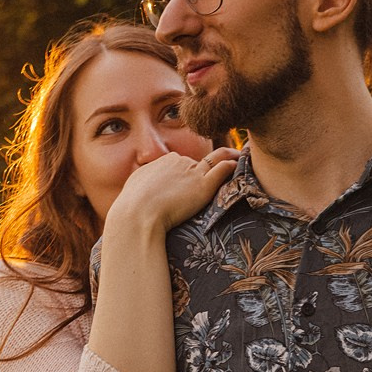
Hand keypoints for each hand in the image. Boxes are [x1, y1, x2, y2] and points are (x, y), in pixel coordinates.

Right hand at [108, 147, 239, 234]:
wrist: (137, 214)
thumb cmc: (131, 208)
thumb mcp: (133, 189)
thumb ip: (142, 184)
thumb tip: (139, 189)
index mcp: (161, 162)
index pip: (179, 164)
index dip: (186, 172)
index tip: (192, 180)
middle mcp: (178, 162)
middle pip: (196, 164)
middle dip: (203, 171)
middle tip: (217, 175)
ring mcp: (192, 172)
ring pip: (215, 160)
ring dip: (228, 157)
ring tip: (240, 156)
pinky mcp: (203, 185)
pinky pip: (223, 169)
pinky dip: (233, 164)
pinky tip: (241, 163)